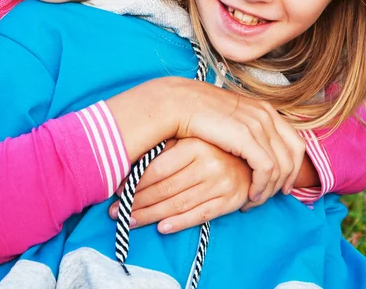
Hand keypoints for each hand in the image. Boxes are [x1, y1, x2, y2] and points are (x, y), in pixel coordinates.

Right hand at [107, 77, 304, 202]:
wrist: (178, 103)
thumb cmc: (197, 112)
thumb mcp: (229, 118)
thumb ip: (245, 128)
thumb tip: (252, 148)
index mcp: (264, 109)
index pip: (295, 141)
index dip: (293, 165)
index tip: (283, 183)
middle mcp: (266, 115)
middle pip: (293, 155)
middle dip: (286, 180)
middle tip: (273, 196)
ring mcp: (259, 125)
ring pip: (281, 166)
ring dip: (270, 188)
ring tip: (254, 199)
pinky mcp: (248, 138)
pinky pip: (267, 170)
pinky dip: (261, 186)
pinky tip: (248, 195)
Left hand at [108, 138, 250, 232]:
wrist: (251, 156)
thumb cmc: (212, 145)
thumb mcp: (189, 138)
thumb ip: (165, 147)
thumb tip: (130, 161)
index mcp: (195, 145)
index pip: (158, 168)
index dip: (135, 182)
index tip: (116, 190)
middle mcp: (209, 164)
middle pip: (165, 189)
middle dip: (137, 202)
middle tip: (115, 211)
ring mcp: (221, 184)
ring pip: (178, 204)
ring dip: (150, 215)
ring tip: (130, 221)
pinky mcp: (230, 201)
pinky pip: (199, 216)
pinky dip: (179, 223)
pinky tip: (161, 227)